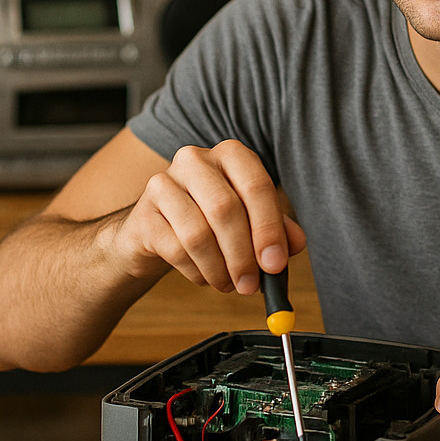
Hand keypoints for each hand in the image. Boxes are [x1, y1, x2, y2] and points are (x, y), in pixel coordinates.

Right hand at [111, 140, 305, 295]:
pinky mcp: (142, 214)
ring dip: (219, 269)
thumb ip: (276, 229)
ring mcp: (163, 183)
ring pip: (198, 233)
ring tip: (228, 284)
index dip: (269, 229)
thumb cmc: (209, 222)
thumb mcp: (248, 222)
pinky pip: (175, 249)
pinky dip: (196, 272)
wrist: (154, 233)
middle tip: (251, 285)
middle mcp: (195, 160)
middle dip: (243, 255)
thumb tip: (297, 243)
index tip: (275, 264)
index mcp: (230, 155)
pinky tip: (203, 276)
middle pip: (226, 209)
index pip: (256, 186)